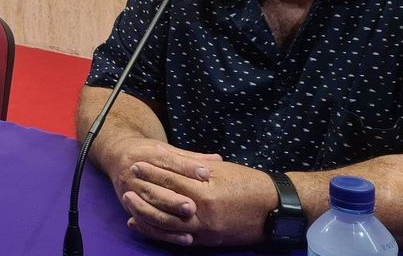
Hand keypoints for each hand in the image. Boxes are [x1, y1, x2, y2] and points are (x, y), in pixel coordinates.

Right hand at [96, 137, 221, 244]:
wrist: (117, 155)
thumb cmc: (148, 153)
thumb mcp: (166, 149)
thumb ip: (190, 158)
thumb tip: (217, 159)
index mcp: (145, 155)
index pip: (166, 161)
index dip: (186, 168)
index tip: (205, 174)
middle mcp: (133, 174)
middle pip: (154, 189)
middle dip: (173, 199)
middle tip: (192, 206)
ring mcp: (129, 191)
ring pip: (148, 209)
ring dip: (169, 219)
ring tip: (190, 228)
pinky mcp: (129, 207)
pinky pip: (146, 224)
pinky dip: (164, 234)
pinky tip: (184, 238)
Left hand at [122, 157, 276, 246]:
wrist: (275, 209)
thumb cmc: (250, 184)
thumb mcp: (222, 171)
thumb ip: (195, 168)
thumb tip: (170, 161)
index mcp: (206, 191)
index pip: (171, 179)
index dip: (152, 171)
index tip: (136, 164)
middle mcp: (203, 212)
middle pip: (164, 203)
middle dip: (144, 191)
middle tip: (127, 180)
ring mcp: (204, 230)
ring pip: (165, 224)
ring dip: (144, 213)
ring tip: (129, 201)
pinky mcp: (207, 241)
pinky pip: (176, 238)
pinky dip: (156, 232)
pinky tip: (140, 224)